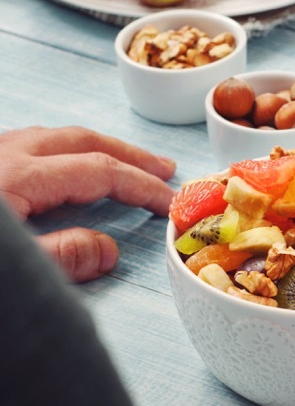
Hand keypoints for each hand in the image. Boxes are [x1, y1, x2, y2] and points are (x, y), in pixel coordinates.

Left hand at [0, 126, 176, 281]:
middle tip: (164, 170)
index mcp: (17, 175)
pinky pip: (31, 144)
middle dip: (130, 156)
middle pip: (82, 141)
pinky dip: (66, 151)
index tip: (168, 202)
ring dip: (99, 149)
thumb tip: (108, 252)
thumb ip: (61, 258)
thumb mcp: (10, 267)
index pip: (99, 171)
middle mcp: (4, 153)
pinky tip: (69, 167)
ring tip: (125, 164)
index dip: (141, 185)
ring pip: (55, 138)